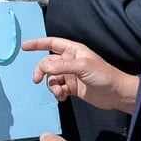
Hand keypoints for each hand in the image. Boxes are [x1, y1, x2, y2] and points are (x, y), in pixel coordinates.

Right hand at [24, 37, 139, 113]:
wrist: (116, 94)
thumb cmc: (104, 75)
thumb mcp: (82, 67)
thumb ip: (62, 66)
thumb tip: (44, 66)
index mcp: (73, 50)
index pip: (51, 43)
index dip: (37, 44)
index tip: (24, 46)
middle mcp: (70, 61)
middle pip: (47, 63)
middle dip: (41, 71)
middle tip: (38, 80)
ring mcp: (70, 75)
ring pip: (51, 78)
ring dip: (51, 86)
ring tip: (60, 92)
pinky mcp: (72, 88)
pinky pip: (57, 89)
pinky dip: (57, 93)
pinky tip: (63, 97)